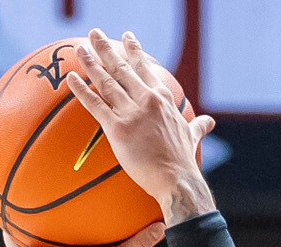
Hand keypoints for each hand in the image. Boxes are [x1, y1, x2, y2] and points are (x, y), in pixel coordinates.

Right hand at [3, 218, 165, 246]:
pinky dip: (12, 235)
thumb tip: (161, 228)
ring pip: (55, 246)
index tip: (145, 234)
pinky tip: (10, 218)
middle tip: (107, 218)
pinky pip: (18, 244)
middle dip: (97, 239)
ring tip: (60, 211)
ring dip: (55, 233)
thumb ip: (134, 245)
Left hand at [57, 32, 215, 217]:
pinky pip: (95, 105)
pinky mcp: (117, 128)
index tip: (126, 36)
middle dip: (106, 49)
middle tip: (94, 34)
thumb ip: (197, 125)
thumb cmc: (182, 160)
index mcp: (162, 97)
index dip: (134, 50)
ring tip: (80, 48)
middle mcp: (146, 99)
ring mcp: (131, 112)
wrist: (176, 179)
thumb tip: (209, 122)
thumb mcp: (191, 135)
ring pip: (106, 81)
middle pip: (121, 68)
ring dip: (91, 63)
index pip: (145, 67)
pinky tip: (71, 78)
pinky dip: (81, 89)